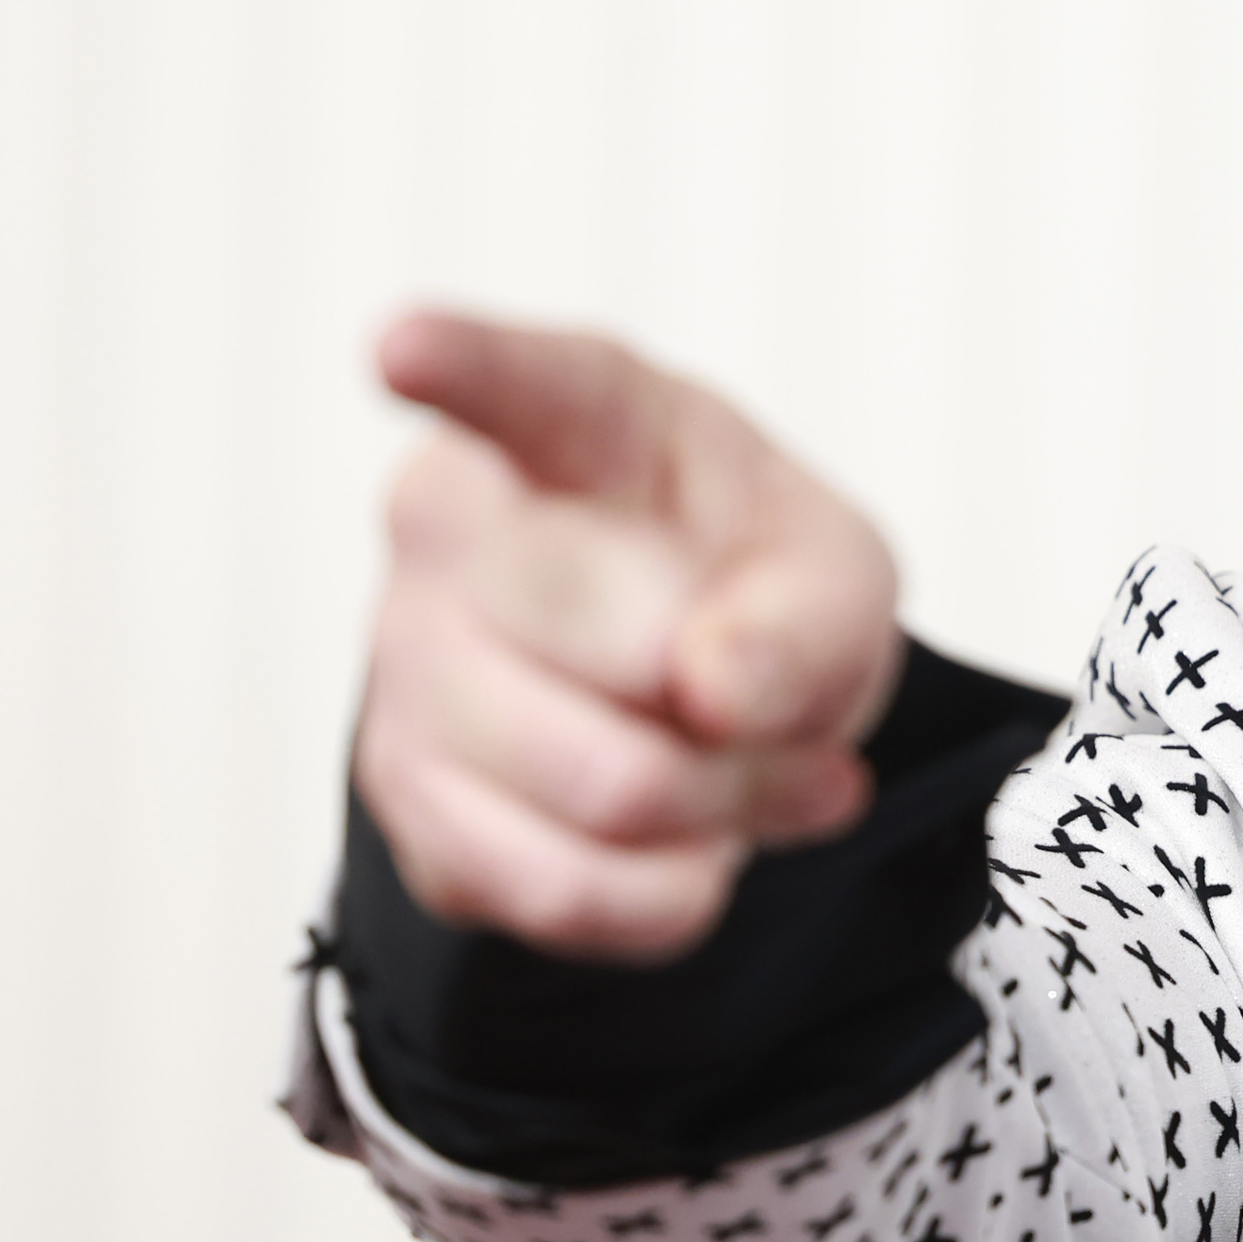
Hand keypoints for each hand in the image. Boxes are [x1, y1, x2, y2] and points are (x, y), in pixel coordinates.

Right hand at [354, 310, 905, 962]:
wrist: (705, 683)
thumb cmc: (755, 579)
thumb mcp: (838, 571)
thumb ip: (807, 613)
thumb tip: (714, 688)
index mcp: (567, 421)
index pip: (506, 383)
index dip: (458, 363)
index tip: (404, 346)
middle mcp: (449, 529)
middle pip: (602, 642)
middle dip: (740, 707)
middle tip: (775, 705)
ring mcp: (408, 667)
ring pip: (593, 787)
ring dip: (722, 810)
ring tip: (754, 774)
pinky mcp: (413, 806)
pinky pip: (559, 889)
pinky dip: (671, 895)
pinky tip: (699, 848)